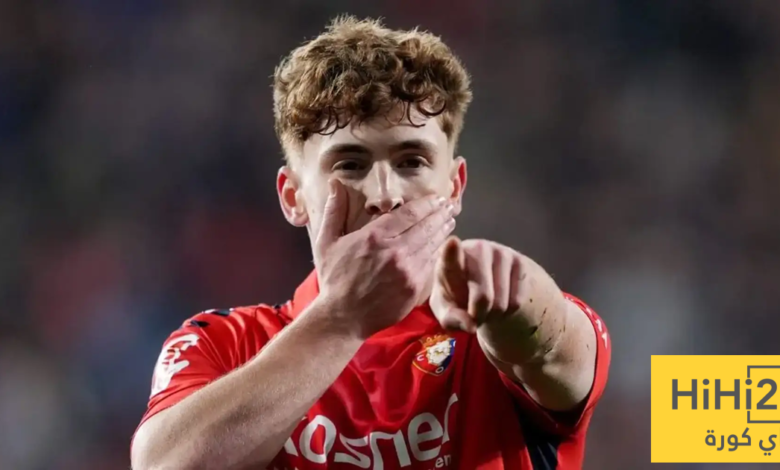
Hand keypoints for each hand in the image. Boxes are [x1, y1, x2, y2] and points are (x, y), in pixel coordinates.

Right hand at [313, 179, 455, 339]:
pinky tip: (440, 245)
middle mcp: (395, 251)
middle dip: (440, 214)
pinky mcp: (415, 288)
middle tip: (449, 205)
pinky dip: (437, 252)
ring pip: (432, 244)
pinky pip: (431, 265)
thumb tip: (335, 183)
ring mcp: (408, 271)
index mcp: (375, 237)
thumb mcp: (326, 242)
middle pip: (426, 226)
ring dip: (442, 230)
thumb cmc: (333, 279)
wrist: (342, 317)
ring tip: (449, 220)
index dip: (427, 203)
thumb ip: (334, 210)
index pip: (410, 213)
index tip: (436, 198)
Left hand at [429, 238, 522, 332]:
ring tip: (485, 308)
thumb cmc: (457, 296)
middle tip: (474, 316)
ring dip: (493, 316)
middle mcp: (477, 249)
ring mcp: (501, 253)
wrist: (481, 286)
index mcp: (450, 259)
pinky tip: (500, 303)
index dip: (451, 251)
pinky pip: (517, 302)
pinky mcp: (520, 262)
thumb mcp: (447, 311)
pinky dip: (508, 312)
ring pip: (502, 303)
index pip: (450, 255)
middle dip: (479, 316)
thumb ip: (452, 319)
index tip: (452, 242)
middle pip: (484, 297)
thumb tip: (471, 326)